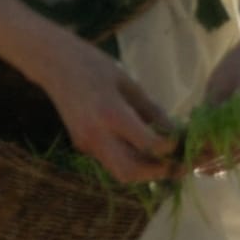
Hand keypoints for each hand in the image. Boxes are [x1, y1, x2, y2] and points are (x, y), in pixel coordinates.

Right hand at [31, 36, 175, 186]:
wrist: (54, 66)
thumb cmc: (94, 66)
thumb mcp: (129, 83)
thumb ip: (150, 109)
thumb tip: (173, 129)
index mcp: (111, 114)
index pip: (147, 144)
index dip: (170, 148)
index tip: (184, 141)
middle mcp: (96, 135)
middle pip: (130, 171)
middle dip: (158, 173)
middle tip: (180, 166)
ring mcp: (86, 144)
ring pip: (118, 172)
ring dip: (145, 173)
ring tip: (168, 163)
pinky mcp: (82, 145)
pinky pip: (110, 161)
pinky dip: (131, 161)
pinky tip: (147, 152)